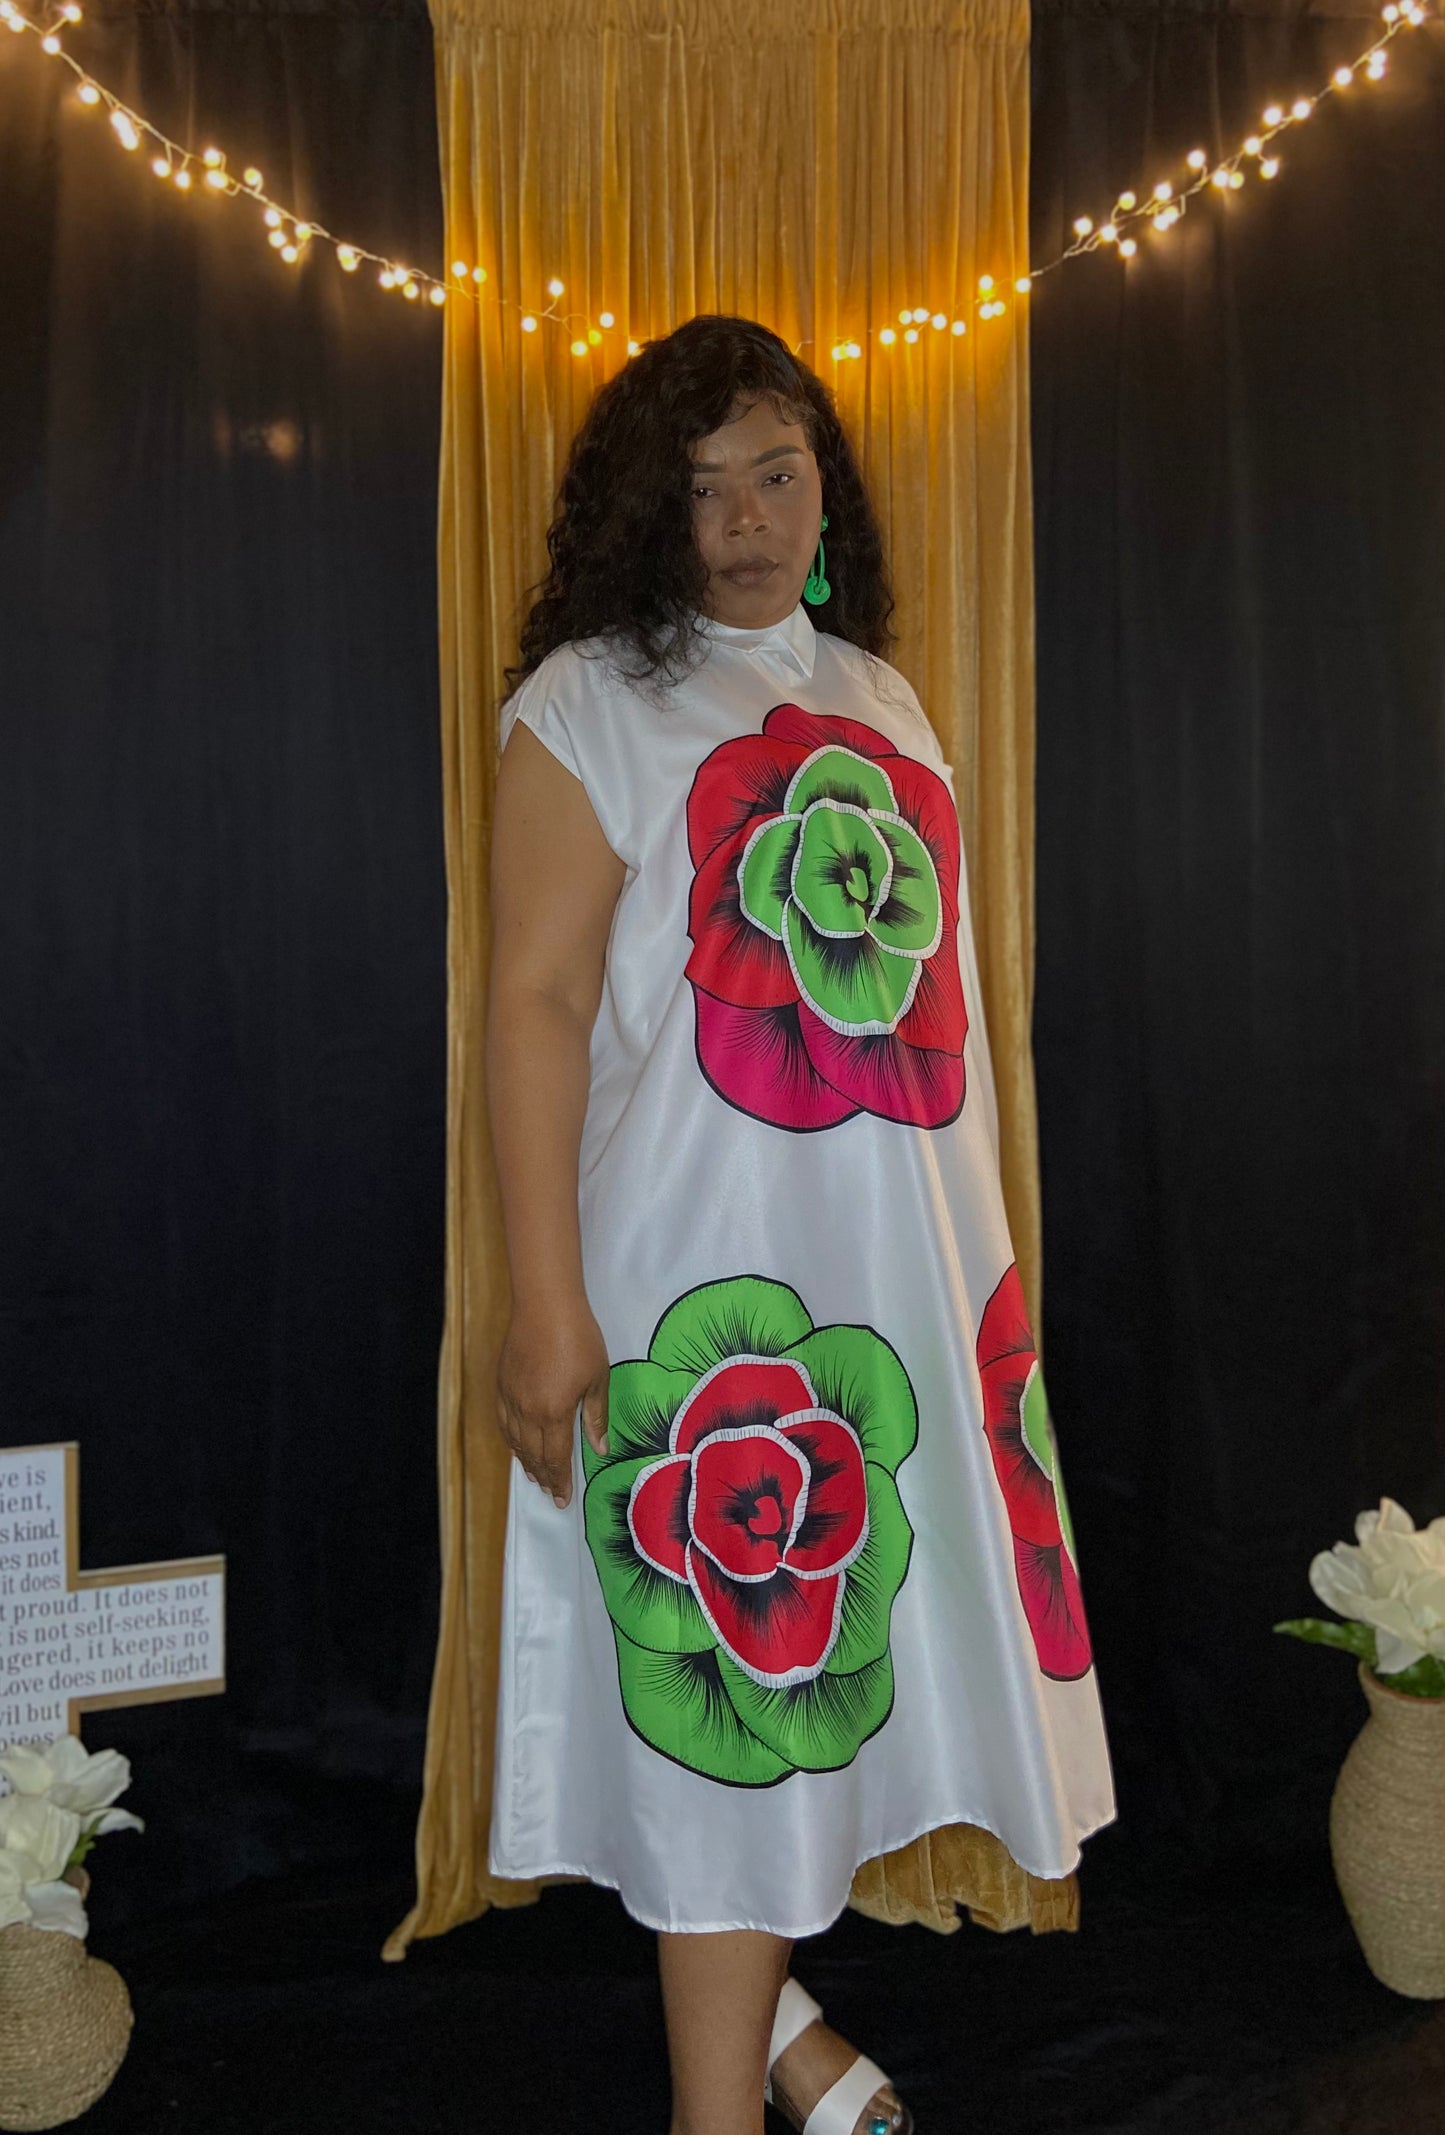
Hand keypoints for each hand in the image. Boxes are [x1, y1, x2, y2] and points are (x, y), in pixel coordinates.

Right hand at [496, 1293, 609, 1508]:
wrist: (545, 1306)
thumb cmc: (579, 1339)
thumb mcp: (597, 1378)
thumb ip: (596, 1417)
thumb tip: (600, 1449)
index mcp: (554, 1413)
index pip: (556, 1458)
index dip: (560, 1480)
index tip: (563, 1499)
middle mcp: (528, 1412)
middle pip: (533, 1454)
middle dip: (543, 1476)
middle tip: (550, 1492)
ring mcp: (511, 1399)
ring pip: (515, 1441)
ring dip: (525, 1461)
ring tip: (535, 1476)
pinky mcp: (502, 1385)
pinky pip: (504, 1422)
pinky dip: (511, 1440)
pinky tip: (517, 1444)